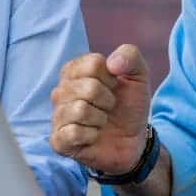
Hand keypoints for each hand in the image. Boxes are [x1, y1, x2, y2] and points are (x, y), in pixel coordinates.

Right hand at [49, 45, 151, 174]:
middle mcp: (60, 91)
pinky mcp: (58, 140)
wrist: (133, 139)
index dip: (111, 78)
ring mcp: (57, 115)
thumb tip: (112, 63)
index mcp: (74, 71)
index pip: (93, 64)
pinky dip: (91, 135)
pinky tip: (93, 136)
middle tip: (108, 108)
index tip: (113, 87)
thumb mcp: (137, 75)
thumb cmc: (129, 105)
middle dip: (108, 100)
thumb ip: (130, 56)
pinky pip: (73, 133)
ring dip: (100, 118)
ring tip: (101, 121)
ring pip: (81, 110)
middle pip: (89, 87)